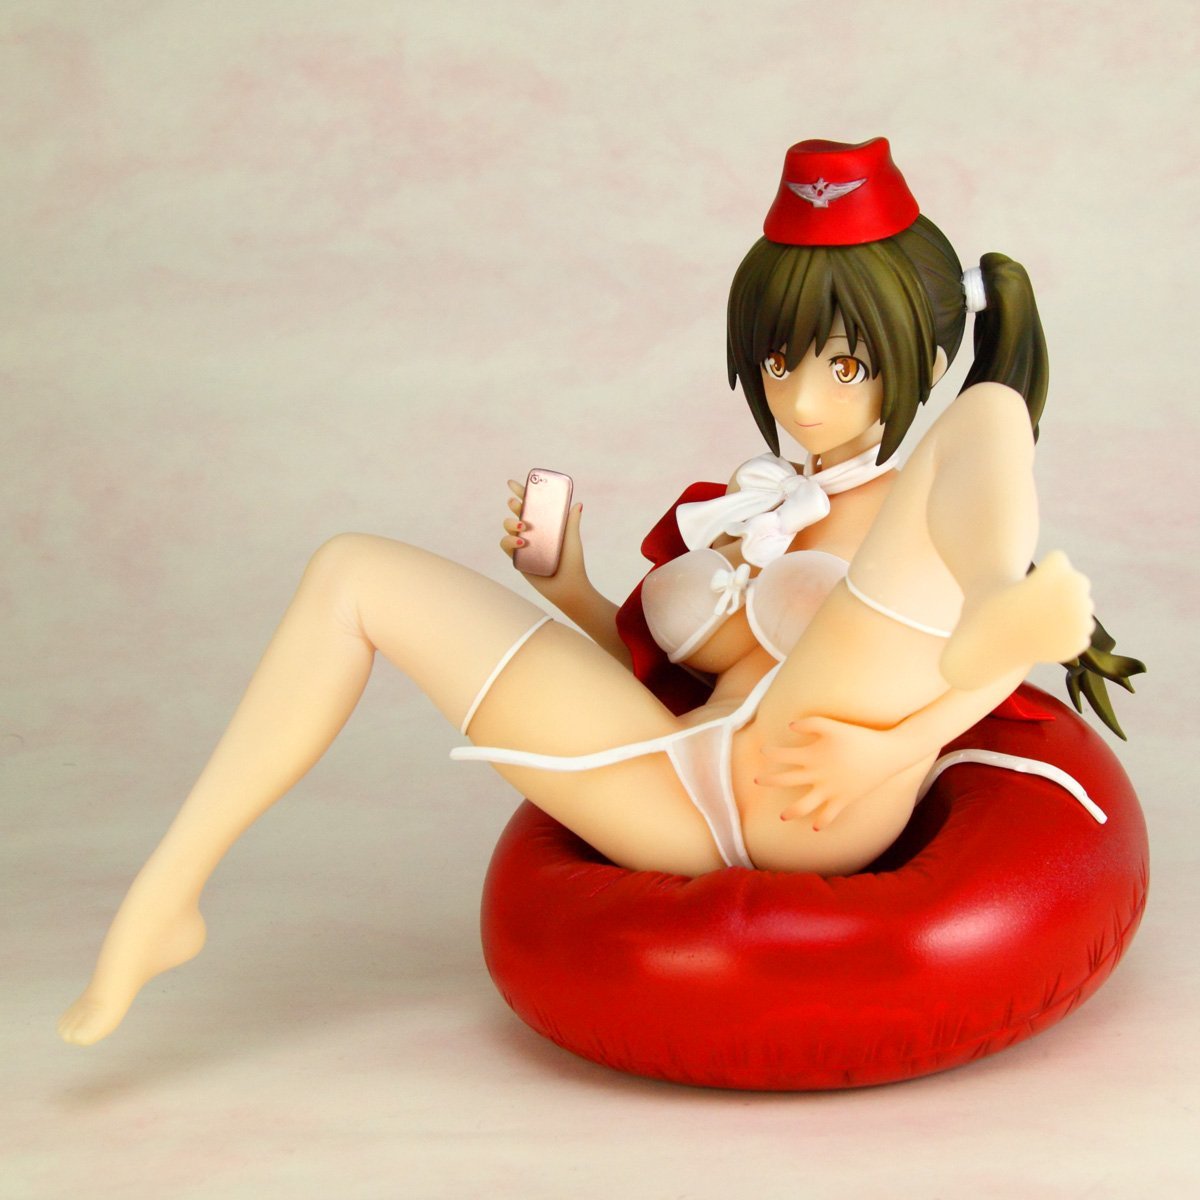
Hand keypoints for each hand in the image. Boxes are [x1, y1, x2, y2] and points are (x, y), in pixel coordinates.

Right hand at [500, 478, 587, 602]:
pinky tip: (521, 542)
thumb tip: (578, 504)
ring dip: (511, 522)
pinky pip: (505, 544)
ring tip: (523, 527)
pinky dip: (509, 540)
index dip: (521, 493)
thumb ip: (572, 522)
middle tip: (516, 503)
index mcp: (545, 524)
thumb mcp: (572, 539)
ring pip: (508, 526)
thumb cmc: (572, 563)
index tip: (513, 483)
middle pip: (517, 512)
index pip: (531, 504)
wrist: (567, 587)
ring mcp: (523, 544)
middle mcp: (532, 532)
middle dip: (514, 505)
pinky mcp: (517, 557)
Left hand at [758, 715, 905, 830]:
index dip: (770, 753)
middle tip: (756, 781)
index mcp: (813, 756)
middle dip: (769, 781)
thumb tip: (789, 726)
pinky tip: (814, 827)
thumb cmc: (858, 736)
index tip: (763, 751)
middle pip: (786, 780)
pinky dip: (821, 822)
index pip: (783, 756)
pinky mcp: (844, 800)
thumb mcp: (832, 725)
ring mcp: (830, 790)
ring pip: (804, 806)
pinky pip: (829, 815)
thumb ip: (809, 723)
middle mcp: (818, 775)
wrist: (887, 753)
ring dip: (792, 812)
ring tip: (783, 816)